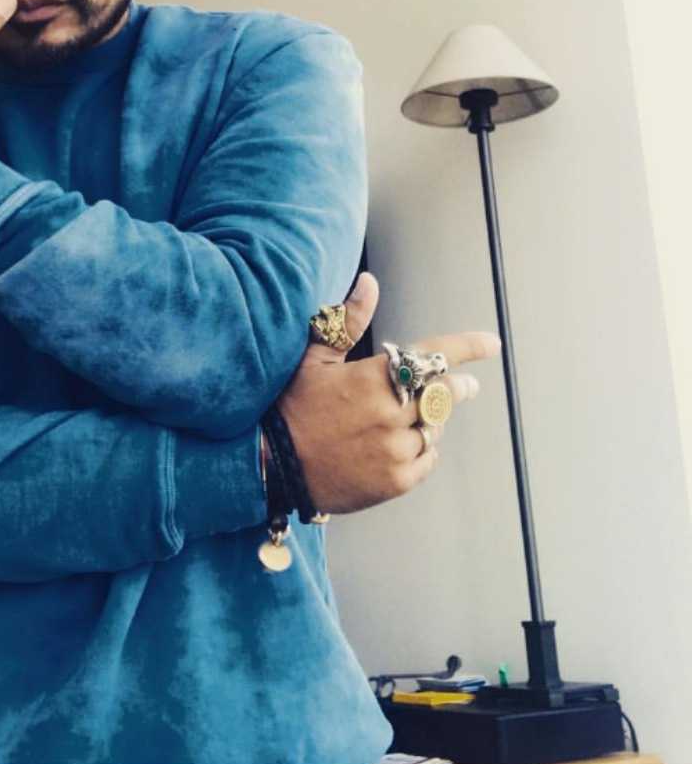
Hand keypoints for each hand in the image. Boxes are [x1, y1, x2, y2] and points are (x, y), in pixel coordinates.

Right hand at [277, 273, 499, 514]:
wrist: (272, 466)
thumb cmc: (290, 407)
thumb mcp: (313, 360)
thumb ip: (347, 321)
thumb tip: (369, 282)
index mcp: (373, 379)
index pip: (431, 355)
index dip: (465, 346)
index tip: (491, 343)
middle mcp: (390, 414)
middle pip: (443, 394)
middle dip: (457, 386)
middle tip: (466, 384)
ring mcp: (395, 449)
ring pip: (435, 428)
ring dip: (430, 419)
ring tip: (404, 419)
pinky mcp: (395, 481)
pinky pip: (427, 459)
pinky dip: (421, 449)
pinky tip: (398, 445)